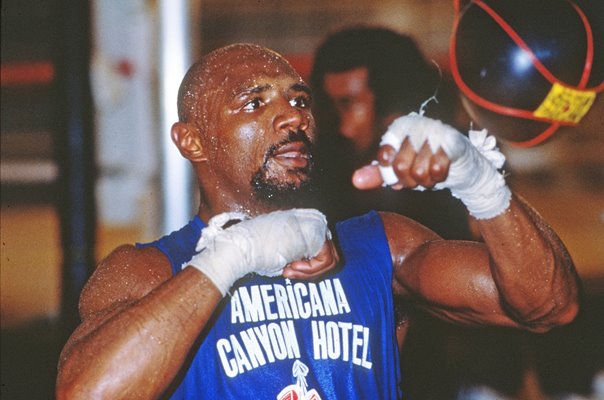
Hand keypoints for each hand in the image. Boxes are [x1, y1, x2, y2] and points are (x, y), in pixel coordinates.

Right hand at [189, 209, 331, 294]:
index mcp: (303, 223)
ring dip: (310, 272)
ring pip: (331, 259)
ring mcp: (315, 224)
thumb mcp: (282, 254)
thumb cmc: (255, 255)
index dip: (309, 267)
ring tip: (289, 271)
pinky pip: (326, 259)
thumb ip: (299, 256)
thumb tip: (314, 268)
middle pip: (330, 254)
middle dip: (312, 271)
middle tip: (290, 272)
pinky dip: (310, 270)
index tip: (289, 270)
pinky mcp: (316, 231)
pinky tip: (290, 268)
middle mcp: (311, 220)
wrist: (242, 249)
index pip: (321, 249)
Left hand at [352, 138, 450, 189]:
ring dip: (425, 181)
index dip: (390, 172)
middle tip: (416, 176)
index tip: (398, 174)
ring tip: (430, 173)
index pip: (384, 157)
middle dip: (409, 180)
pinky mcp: (452, 140)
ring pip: (419, 171)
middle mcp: (415, 125)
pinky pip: (437, 168)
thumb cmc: (424, 163)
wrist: (459, 164)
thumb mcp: (398, 169)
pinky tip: (441, 171)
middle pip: (400, 167)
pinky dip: (438, 177)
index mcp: (398, 129)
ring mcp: (434, 131)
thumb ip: (377, 174)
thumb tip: (356, 180)